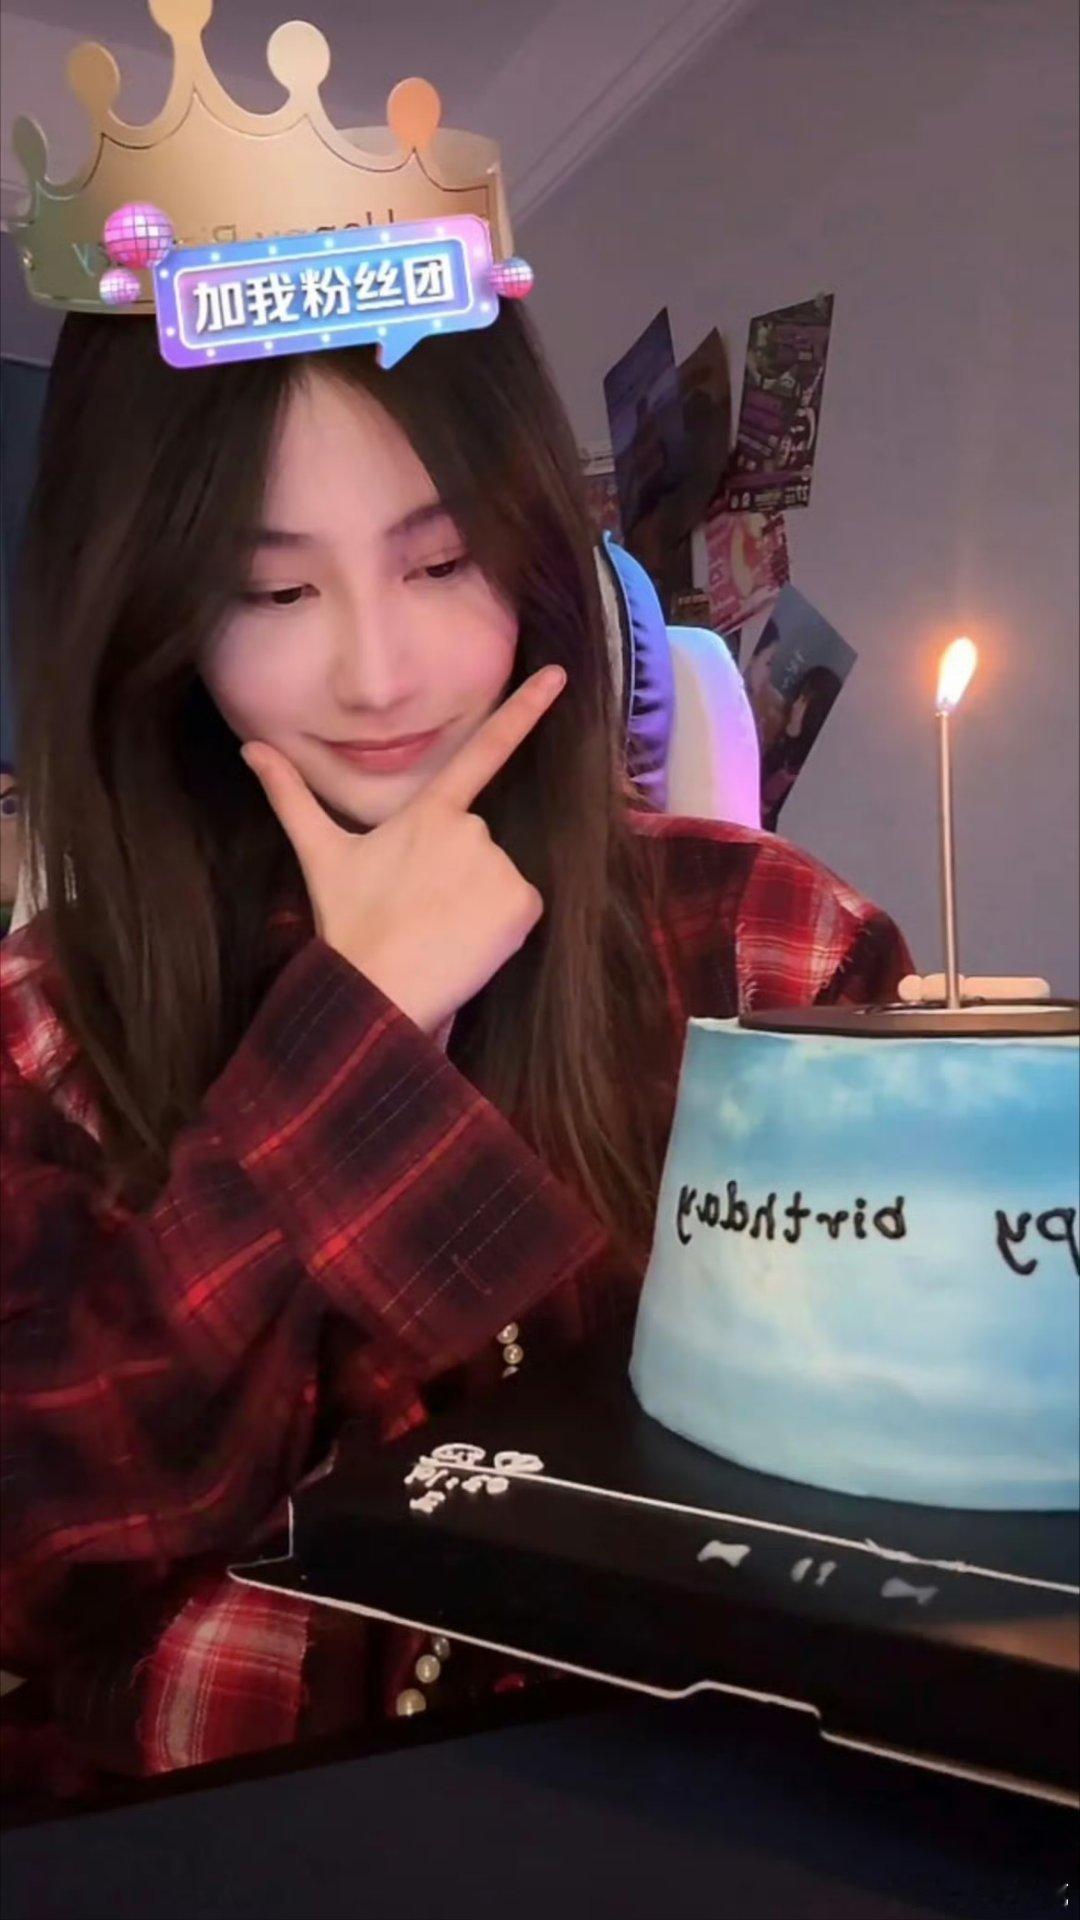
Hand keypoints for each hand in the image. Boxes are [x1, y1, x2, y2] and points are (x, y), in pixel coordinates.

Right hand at [241, 667, 565, 1035]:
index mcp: (428, 813)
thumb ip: (291, 795)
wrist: (378, 990)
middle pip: (477, 843)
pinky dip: (502, 928)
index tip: (559, 675)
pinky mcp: (522, 903)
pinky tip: (467, 944)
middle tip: (420, 911)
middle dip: (456, 873)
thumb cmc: (348, 923)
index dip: (523, 710)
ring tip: (439, 931)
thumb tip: (249, 749)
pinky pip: (522, 909)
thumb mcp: (319, 854)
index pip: (483, 752)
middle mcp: (471, 829)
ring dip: (477, 902)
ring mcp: (499, 865)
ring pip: (499, 878)